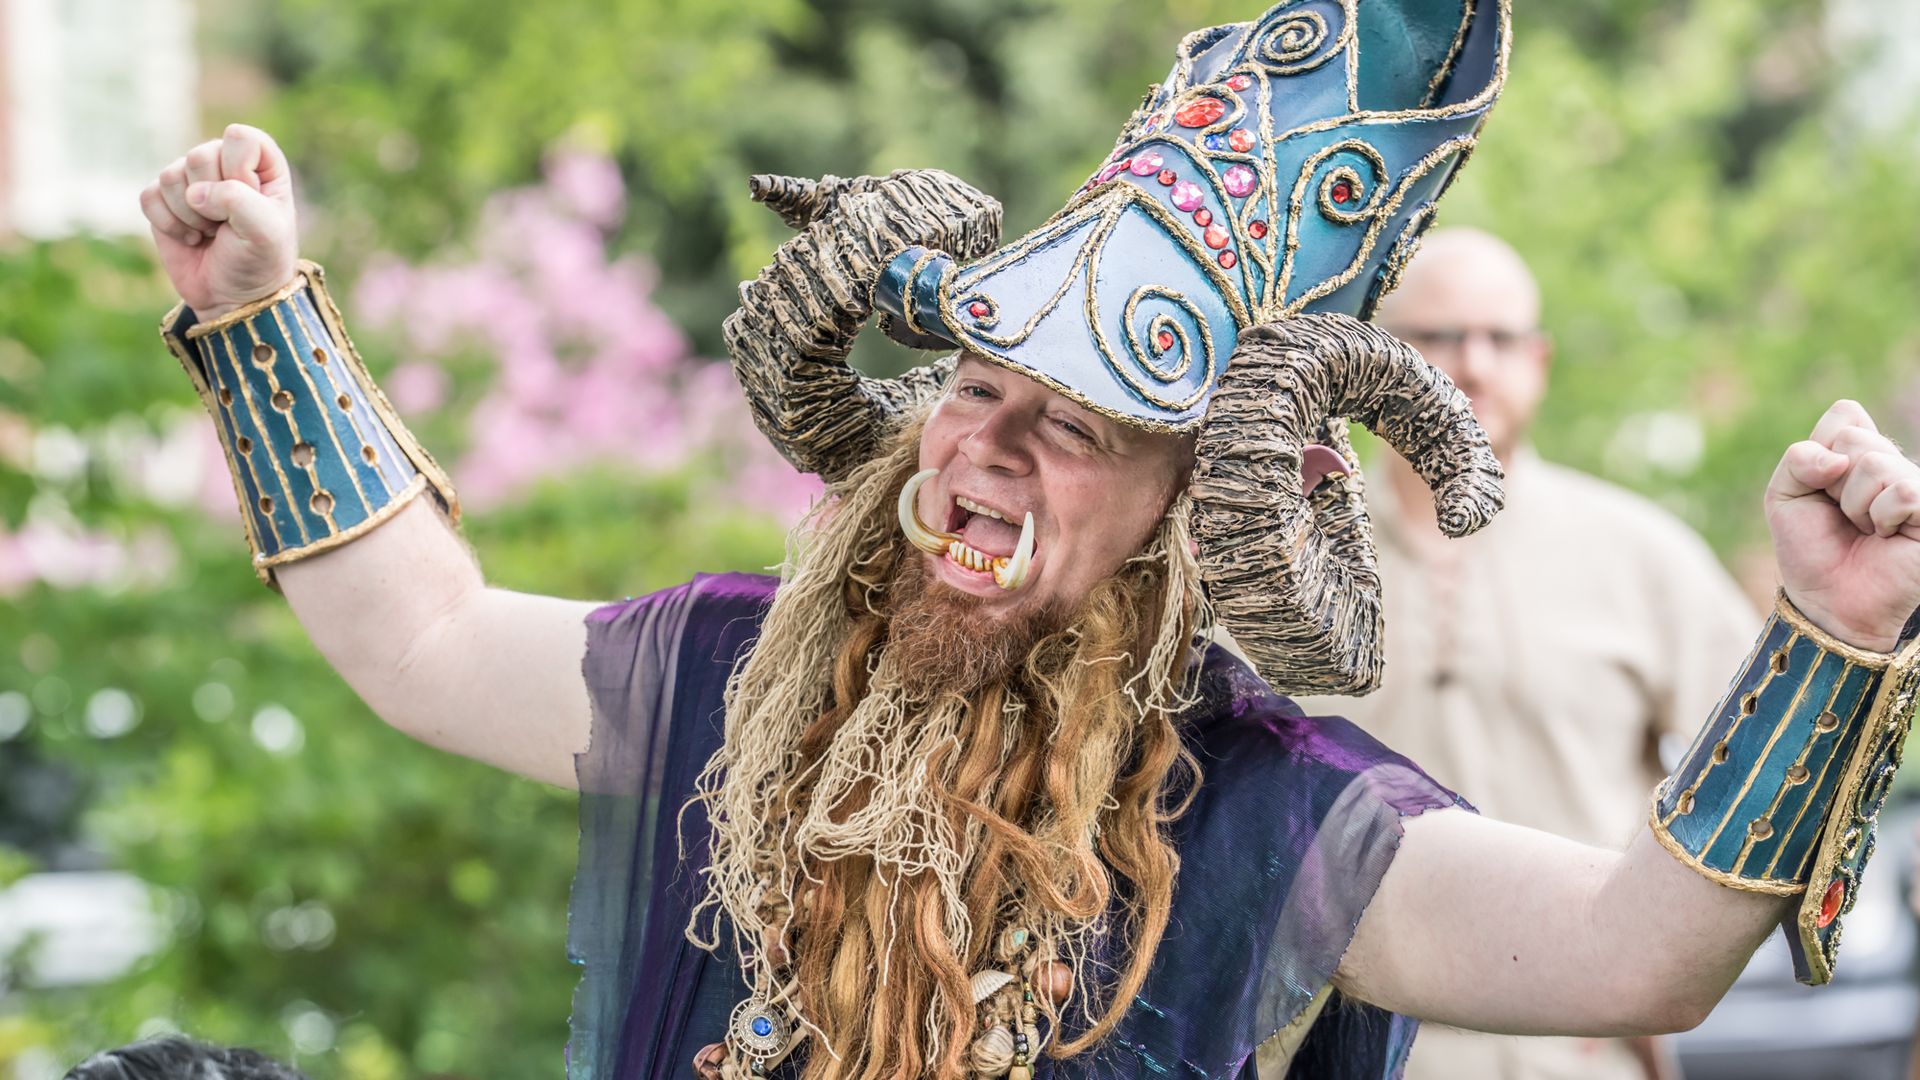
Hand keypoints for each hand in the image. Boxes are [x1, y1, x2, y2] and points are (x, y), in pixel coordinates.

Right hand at [139, 124, 298, 321]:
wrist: (232, 296)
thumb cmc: (259, 261)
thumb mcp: (266, 232)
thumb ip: (238, 200)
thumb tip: (194, 193)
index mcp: (262, 163)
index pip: (240, 137)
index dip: (239, 171)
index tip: (252, 201)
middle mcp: (225, 164)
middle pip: (199, 156)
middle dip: (212, 200)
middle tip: (227, 225)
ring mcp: (191, 180)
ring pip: (170, 176)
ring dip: (190, 215)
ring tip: (211, 232)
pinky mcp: (163, 199)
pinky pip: (149, 196)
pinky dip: (168, 224)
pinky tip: (190, 238)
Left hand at [1768, 399, 1919, 650]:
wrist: (1827, 600)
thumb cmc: (1810, 548)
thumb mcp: (1785, 495)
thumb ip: (1798, 459)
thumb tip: (1838, 459)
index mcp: (1862, 452)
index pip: (1846, 414)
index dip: (1820, 453)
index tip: (1820, 489)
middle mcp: (1895, 464)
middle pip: (1856, 438)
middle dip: (1833, 483)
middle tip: (1842, 516)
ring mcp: (1917, 487)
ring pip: (1876, 464)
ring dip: (1854, 504)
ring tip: (1865, 529)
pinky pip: (1905, 492)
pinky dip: (1882, 516)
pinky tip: (1886, 536)